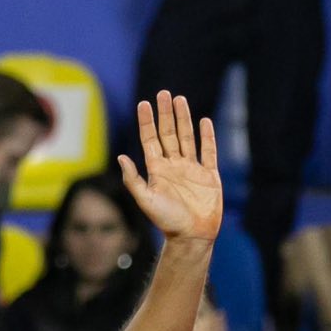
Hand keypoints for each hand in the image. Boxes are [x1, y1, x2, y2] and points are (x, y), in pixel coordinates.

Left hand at [117, 91, 221, 244]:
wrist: (191, 236)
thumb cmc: (167, 221)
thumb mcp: (146, 200)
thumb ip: (133, 179)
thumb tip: (121, 157)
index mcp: (157, 170)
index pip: (150, 140)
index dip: (147, 122)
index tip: (144, 103)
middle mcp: (173, 166)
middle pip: (168, 134)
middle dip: (165, 114)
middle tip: (163, 94)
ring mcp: (192, 169)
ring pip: (187, 138)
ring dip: (184, 119)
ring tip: (179, 99)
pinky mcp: (209, 175)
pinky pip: (208, 151)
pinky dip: (207, 136)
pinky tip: (204, 121)